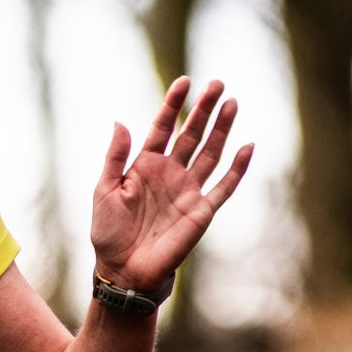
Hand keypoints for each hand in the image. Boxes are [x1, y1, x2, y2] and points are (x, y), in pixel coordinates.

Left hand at [89, 77, 254, 290]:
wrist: (123, 268)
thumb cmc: (109, 232)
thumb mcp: (105, 189)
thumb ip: (115, 157)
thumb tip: (120, 122)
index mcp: (145, 165)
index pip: (163, 128)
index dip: (173, 105)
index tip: (184, 82)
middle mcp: (170, 173)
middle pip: (191, 134)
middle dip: (204, 109)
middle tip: (218, 84)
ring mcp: (188, 190)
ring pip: (210, 152)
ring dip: (222, 129)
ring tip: (232, 103)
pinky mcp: (202, 210)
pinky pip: (224, 186)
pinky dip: (237, 168)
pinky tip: (247, 146)